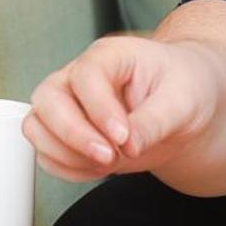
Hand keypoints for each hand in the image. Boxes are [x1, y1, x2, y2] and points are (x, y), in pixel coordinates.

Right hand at [22, 35, 220, 181]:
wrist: (187, 105)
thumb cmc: (186, 87)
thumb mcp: (183, 101)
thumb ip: (154, 121)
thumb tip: (128, 146)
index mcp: (110, 56)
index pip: (86, 76)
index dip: (100, 110)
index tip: (124, 137)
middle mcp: (80, 76)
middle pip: (48, 99)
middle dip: (74, 135)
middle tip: (110, 157)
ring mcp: (69, 105)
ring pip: (37, 127)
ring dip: (67, 154)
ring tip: (109, 163)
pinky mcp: (67, 133)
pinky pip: (46, 153)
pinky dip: (67, 168)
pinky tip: (98, 169)